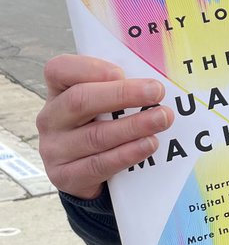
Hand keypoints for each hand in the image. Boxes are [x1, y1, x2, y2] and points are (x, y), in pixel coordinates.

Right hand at [37, 55, 173, 199]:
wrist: (86, 171)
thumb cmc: (101, 124)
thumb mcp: (103, 103)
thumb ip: (120, 88)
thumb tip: (153, 83)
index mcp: (58, 92)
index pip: (59, 70)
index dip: (90, 68)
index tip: (122, 72)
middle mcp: (50, 119)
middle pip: (80, 101)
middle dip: (122, 94)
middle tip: (157, 92)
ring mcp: (54, 149)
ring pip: (94, 136)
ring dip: (133, 126)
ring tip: (161, 119)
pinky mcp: (65, 176)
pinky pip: (98, 165)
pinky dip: (127, 154)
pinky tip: (149, 144)